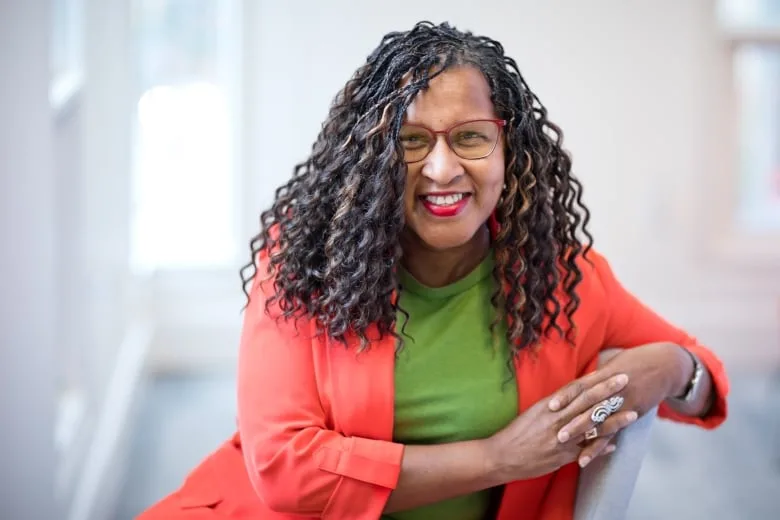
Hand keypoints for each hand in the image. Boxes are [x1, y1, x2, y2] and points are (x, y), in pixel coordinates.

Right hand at [484, 371, 629, 481]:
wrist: (502, 455)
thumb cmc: (516, 433)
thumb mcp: (533, 413)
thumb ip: (554, 406)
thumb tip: (572, 397)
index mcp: (549, 407)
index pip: (576, 390)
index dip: (594, 381)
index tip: (610, 372)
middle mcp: (557, 420)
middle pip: (587, 403)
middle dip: (608, 392)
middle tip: (625, 381)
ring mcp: (561, 439)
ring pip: (592, 427)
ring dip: (613, 420)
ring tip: (632, 414)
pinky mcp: (561, 457)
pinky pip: (585, 451)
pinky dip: (600, 448)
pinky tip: (615, 446)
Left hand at [549, 342, 688, 464]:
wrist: (663, 365)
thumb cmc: (634, 363)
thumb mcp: (613, 367)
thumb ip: (594, 379)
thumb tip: (575, 388)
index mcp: (602, 376)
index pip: (579, 386)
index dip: (564, 395)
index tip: (550, 405)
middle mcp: (610, 389)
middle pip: (585, 404)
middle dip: (569, 418)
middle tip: (552, 430)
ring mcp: (622, 402)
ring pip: (597, 420)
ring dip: (580, 432)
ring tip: (563, 442)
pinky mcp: (632, 412)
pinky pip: (612, 432)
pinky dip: (598, 446)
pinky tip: (586, 458)